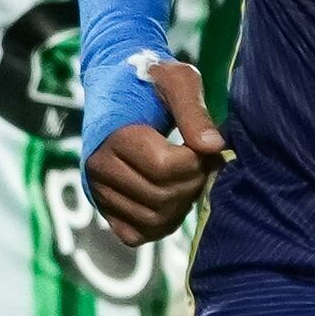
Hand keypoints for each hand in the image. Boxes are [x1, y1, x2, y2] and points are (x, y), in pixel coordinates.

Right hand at [84, 55, 228, 243]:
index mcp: (114, 136)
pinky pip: (135, 234)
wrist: (118, 87)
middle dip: (193, 182)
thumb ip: (195, 112)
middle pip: (161, 196)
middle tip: (203, 162)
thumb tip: (216, 147)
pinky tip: (173, 199)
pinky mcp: (104, 208)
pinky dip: (160, 224)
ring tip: (190, 177)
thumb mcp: (178, 81)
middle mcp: (99, 169)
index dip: (195, 161)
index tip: (206, 146)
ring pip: (152, 220)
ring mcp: (98, 191)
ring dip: (181, 203)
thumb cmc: (151, 81)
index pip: (164, 167)